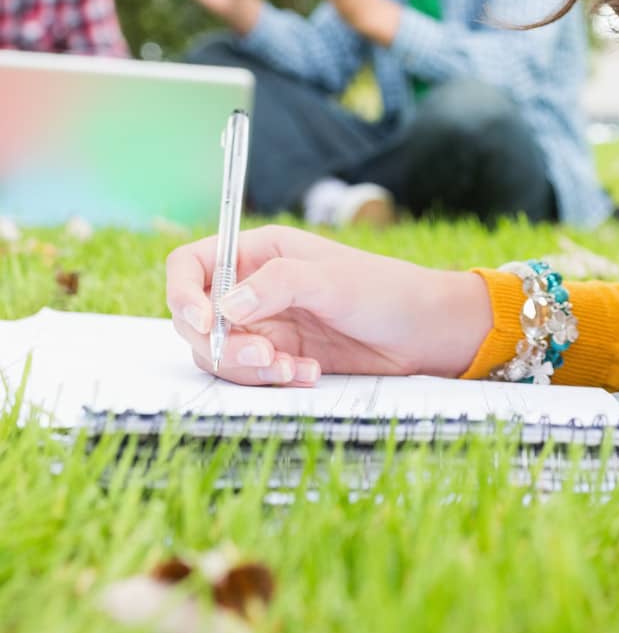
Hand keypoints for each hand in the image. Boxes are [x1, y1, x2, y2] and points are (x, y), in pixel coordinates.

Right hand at [166, 225, 491, 385]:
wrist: (423, 332)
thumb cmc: (383, 290)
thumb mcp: (331, 281)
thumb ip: (277, 286)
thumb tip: (223, 307)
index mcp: (257, 252)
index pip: (190, 265)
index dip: (182, 294)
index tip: (205, 324)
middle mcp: (252, 286)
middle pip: (196, 318)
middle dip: (221, 344)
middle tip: (263, 357)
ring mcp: (264, 323)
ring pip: (220, 353)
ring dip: (247, 368)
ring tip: (290, 370)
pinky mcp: (279, 355)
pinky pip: (251, 375)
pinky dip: (271, 380)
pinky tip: (307, 375)